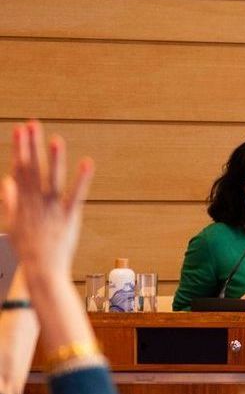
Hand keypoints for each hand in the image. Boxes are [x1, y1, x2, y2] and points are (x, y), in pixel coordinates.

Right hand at [2, 121, 93, 278]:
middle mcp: (35, 202)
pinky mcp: (69, 217)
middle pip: (32, 170)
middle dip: (31, 146)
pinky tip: (87, 163)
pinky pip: (76, 196)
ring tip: (56, 140)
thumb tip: (7, 180)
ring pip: (52, 180)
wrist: (41, 269)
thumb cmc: (27, 247)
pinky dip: (81, 180)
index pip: (19, 169)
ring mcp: (52, 209)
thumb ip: (10, 200)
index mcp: (22, 201)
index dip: (20, 148)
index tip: (19, 129)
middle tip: (32, 124)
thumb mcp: (13, 222)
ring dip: (54, 160)